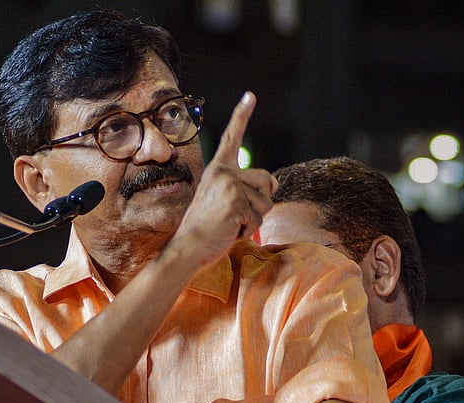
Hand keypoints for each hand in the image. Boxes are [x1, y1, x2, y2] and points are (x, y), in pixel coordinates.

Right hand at [170, 92, 277, 265]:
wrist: (188, 247)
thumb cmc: (207, 228)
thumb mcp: (228, 202)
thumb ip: (249, 189)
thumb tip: (276, 183)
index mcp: (218, 169)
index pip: (231, 138)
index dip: (241, 115)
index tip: (250, 95)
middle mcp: (223, 172)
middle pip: (267, 180)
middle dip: (260, 201)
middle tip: (233, 214)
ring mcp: (229, 186)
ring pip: (267, 201)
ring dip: (254, 218)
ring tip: (229, 223)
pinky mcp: (235, 202)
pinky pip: (259, 219)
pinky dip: (247, 230)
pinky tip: (228, 230)